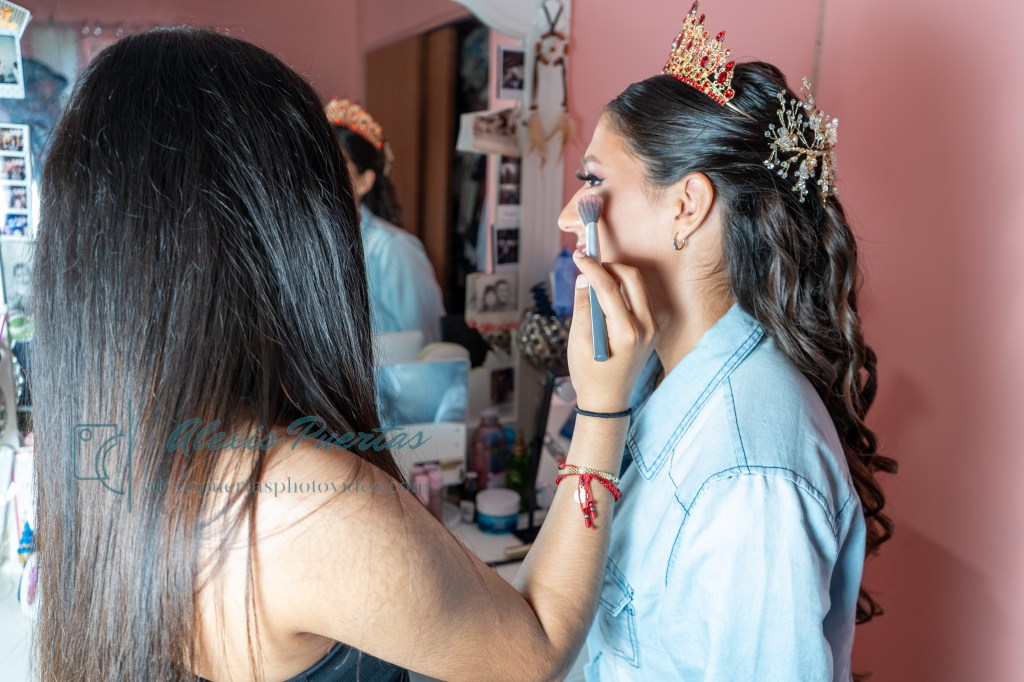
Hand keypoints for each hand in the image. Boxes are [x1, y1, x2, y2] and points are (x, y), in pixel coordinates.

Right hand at [568, 249, 657, 412]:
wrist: (607, 401)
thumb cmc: (589, 375)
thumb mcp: (578, 341)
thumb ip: (584, 306)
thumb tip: (584, 279)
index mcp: (626, 333)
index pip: (609, 287)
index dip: (592, 267)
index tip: (579, 255)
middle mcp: (646, 328)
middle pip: (632, 278)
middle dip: (610, 265)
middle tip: (590, 263)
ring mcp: (653, 329)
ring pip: (638, 286)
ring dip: (617, 276)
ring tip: (595, 276)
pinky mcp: (653, 330)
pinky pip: (639, 299)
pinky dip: (623, 290)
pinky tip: (606, 292)